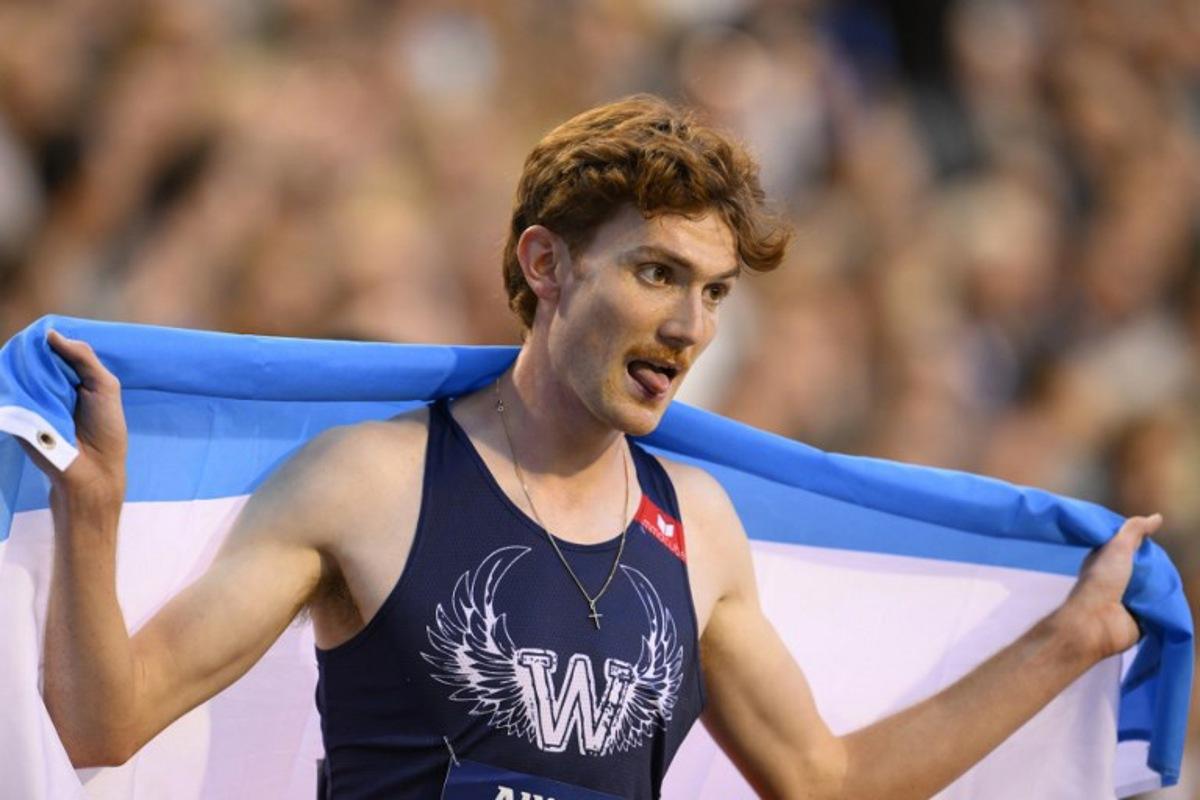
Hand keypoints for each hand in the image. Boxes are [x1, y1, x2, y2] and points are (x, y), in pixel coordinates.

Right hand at [22, 331, 127, 527]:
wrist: (92, 472)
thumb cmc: (105, 429)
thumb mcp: (104, 387)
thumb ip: (84, 358)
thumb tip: (51, 334)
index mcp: (72, 379)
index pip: (54, 351)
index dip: (48, 340)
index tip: (41, 329)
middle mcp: (50, 388)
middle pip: (33, 359)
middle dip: (31, 350)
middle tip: (25, 342)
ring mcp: (31, 401)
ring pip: (18, 374)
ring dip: (19, 365)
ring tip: (17, 355)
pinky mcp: (17, 416)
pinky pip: (8, 393)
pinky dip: (8, 381)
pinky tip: (8, 370)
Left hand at [1059, 513, 1162, 661]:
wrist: (1096, 621)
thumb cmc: (1102, 581)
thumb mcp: (1117, 547)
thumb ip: (1134, 530)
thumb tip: (1157, 517)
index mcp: (1107, 562)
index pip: (1130, 550)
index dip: (1144, 546)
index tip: (1156, 541)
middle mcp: (1116, 580)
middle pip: (1145, 570)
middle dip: (1157, 568)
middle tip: (1169, 564)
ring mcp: (1128, 600)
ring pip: (1153, 590)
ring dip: (1162, 588)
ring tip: (1172, 581)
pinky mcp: (1140, 619)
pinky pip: (1158, 610)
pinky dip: (1165, 606)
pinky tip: (1172, 599)